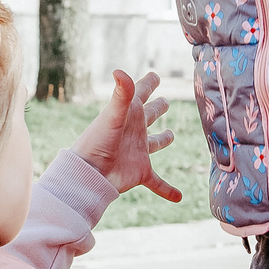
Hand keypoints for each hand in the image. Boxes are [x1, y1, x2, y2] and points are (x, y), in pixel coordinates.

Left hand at [71, 68, 181, 202]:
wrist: (89, 173)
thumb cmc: (98, 141)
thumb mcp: (112, 115)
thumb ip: (121, 94)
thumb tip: (120, 71)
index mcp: (130, 114)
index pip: (141, 92)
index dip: (148, 83)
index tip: (155, 75)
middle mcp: (135, 130)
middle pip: (150, 115)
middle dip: (157, 107)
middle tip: (164, 100)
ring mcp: (139, 151)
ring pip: (154, 143)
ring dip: (163, 139)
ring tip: (170, 134)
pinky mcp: (141, 172)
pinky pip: (158, 183)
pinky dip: (168, 190)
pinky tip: (178, 197)